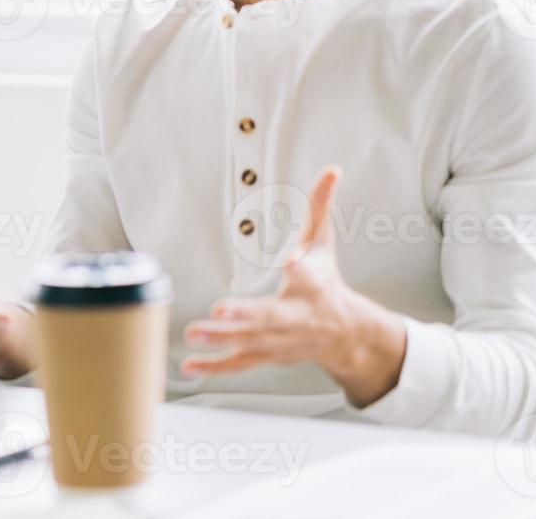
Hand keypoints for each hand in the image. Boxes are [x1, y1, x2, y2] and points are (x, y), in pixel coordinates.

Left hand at [181, 165, 406, 407]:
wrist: (346, 334)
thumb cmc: (326, 282)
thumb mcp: (324, 243)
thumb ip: (320, 207)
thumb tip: (332, 168)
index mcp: (312, 285)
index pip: (308, 272)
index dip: (300, 263)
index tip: (292, 260)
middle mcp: (297, 316)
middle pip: (271, 317)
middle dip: (246, 315)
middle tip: (219, 310)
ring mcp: (281, 340)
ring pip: (251, 342)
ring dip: (222, 340)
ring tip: (192, 333)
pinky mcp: (267, 354)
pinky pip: (240, 363)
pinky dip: (215, 366)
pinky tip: (189, 366)